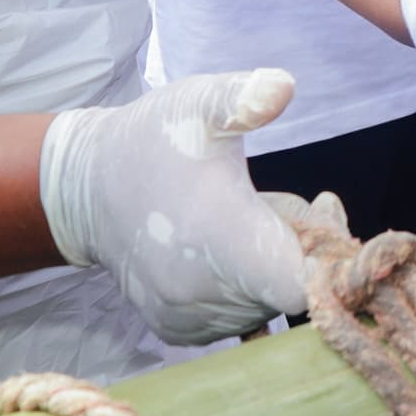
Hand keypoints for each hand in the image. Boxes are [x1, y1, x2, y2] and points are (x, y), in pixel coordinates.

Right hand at [38, 70, 312, 342]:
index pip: (299, 286)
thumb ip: (241, 96)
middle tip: (301, 206)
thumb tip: (283, 86)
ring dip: (274, 270)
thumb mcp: (198, 103)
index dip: (328, 262)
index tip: (326, 212)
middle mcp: (200, 291)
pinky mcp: (177, 330)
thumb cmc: (153, 138)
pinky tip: (235, 251)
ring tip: (255, 223)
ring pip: (267, 305)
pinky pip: (238, 319)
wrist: (88, 187)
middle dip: (306, 251)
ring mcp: (187, 317)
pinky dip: (247, 291)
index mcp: (219, 236)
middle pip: (292, 292)